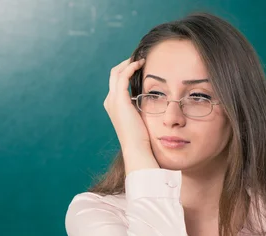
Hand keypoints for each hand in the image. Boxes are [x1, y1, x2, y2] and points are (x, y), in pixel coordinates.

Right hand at [103, 58, 158, 173]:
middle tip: (142, 57)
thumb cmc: (142, 138)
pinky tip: (142, 64)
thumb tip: (156, 100)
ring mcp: (113, 100)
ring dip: (129, 62)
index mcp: (113, 105)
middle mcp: (110, 101)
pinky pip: (123, 76)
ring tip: (143, 57)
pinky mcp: (119, 99)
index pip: (117, 81)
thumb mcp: (141, 118)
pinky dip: (131, 67)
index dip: (127, 71)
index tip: (142, 65)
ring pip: (117, 71)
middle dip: (127, 63)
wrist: (137, 148)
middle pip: (114, 73)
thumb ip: (143, 107)